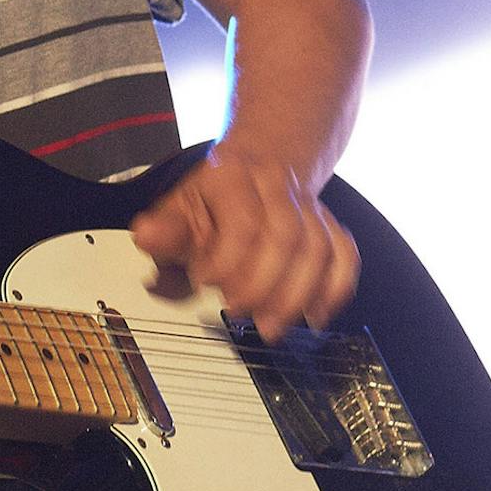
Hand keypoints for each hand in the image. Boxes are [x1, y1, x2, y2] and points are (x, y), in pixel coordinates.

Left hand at [128, 144, 359, 342]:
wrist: (258, 163)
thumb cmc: (212, 197)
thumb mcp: (177, 206)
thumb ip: (165, 231)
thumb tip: (146, 236)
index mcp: (232, 174)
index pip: (243, 221)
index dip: (226, 260)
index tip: (204, 282)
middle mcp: (275, 184)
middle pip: (286, 236)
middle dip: (264, 285)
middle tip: (238, 314)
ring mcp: (307, 204)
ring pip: (318, 249)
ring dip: (296, 296)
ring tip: (271, 327)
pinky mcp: (330, 225)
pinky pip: (344, 256)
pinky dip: (334, 288)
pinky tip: (315, 316)